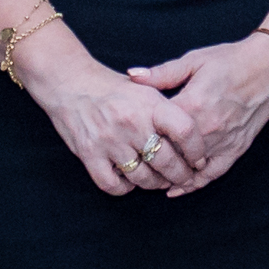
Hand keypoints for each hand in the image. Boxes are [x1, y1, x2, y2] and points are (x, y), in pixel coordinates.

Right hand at [18, 33, 204, 197]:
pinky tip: (128, 180)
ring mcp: (109, 140)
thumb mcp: (145, 87)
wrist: (69, 81)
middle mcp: (131, 122)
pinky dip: (124, 187)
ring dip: (155, 184)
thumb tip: (194, 136)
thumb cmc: (111, 87)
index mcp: (150, 103)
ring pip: (143, 178)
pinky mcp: (90, 154)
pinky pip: (113, 185)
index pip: (185, 130)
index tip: (199, 159)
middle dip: (181, 175)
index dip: (197, 151)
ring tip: (158, 180)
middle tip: (184, 177)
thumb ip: (168, 109)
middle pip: (167, 161)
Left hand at [126, 36, 268, 192]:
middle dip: (151, 158)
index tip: (127, 135)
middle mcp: (207, 128)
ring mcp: (223, 142)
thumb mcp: (193, 60)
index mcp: (192, 104)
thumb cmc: (230, 60)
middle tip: (132, 161)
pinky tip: (178, 189)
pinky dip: (194, 184)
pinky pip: (212, 173)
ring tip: (149, 176)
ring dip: (169, 173)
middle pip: (171, 153)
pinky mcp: (236, 149)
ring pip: (189, 167)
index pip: (157, 129)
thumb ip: (162, 73)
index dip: (140, 133)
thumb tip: (131, 75)